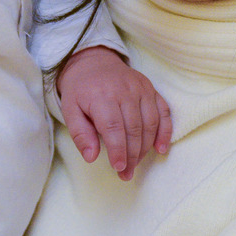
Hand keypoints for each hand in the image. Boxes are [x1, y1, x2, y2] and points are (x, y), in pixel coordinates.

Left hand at [56, 46, 171, 180]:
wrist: (93, 61)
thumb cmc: (80, 90)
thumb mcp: (70, 110)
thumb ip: (79, 134)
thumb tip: (91, 157)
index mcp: (102, 96)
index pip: (113, 128)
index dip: (118, 151)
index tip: (119, 169)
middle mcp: (125, 91)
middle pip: (134, 128)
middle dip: (132, 155)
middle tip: (126, 174)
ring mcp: (141, 88)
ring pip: (150, 123)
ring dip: (145, 148)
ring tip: (135, 164)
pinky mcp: (151, 89)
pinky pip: (164, 111)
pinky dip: (165, 131)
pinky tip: (161, 148)